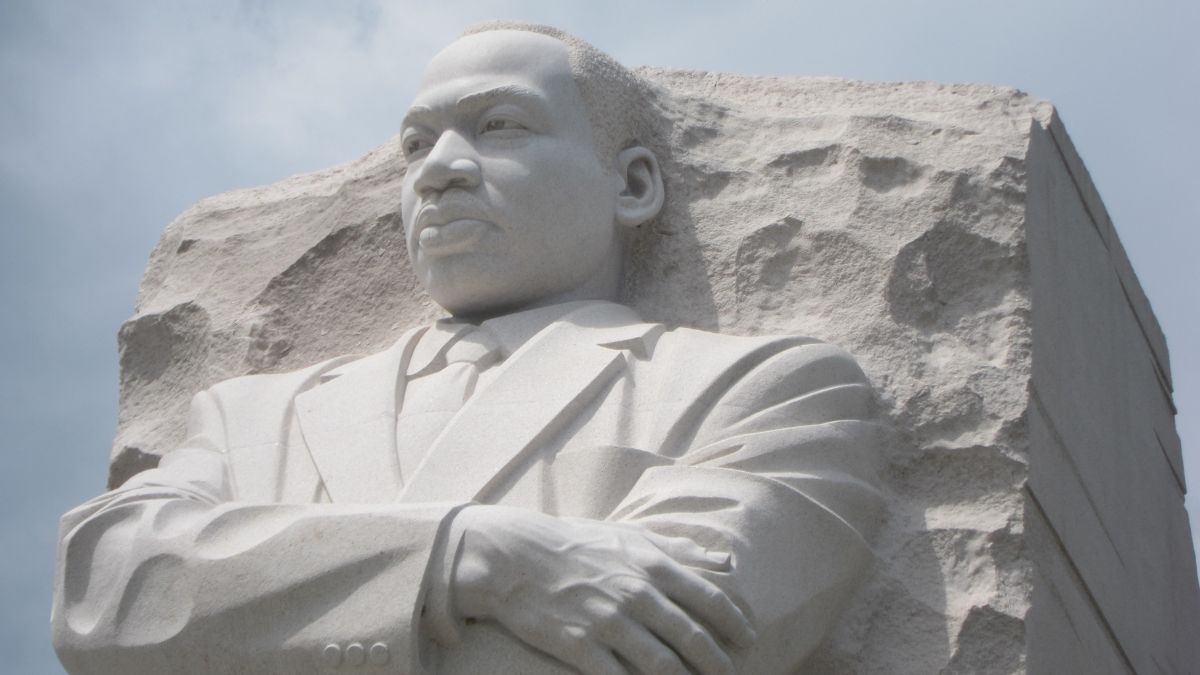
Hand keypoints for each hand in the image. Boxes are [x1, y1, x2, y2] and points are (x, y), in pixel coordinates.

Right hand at [450, 506, 754, 674]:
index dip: (734, 623)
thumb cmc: (575, 544)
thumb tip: (727, 560)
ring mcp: (608, 622)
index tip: (749, 638)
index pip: (708, 598)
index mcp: (650, 565)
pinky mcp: (580, 647)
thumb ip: (680, 548)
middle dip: (717, 661)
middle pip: (692, 637)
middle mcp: (636, 593)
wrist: (514, 557)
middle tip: (729, 674)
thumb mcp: (630, 536)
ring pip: (663, 664)